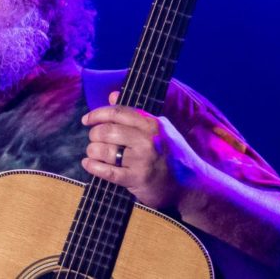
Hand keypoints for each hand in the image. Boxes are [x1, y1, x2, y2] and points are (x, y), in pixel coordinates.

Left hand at [80, 91, 206, 209]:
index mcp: (152, 124)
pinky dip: (93, 166)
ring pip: (103, 150)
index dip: (97, 114)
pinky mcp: (138, 179)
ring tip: (93, 153)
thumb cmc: (172, 154)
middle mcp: (148, 139)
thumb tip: (112, 95)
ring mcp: (143, 160)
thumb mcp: (160, 129)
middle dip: (94, 135)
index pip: (117, 112)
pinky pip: (107, 171)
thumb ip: (135, 114)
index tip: (86, 120)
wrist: (192, 184)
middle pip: (106, 131)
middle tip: (94, 140)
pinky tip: (88, 164)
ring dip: (92, 151)